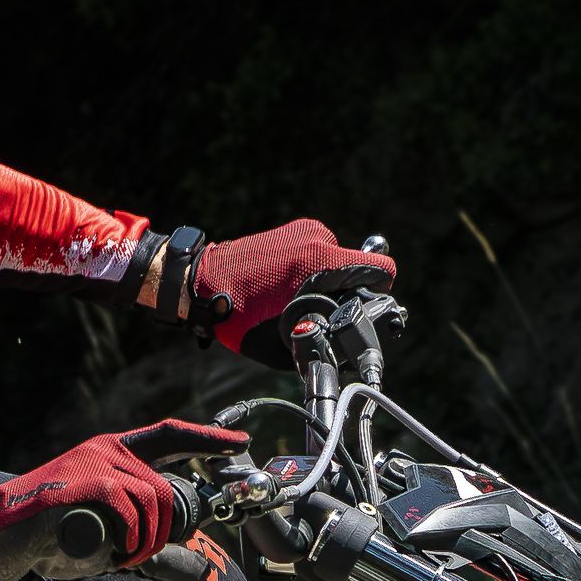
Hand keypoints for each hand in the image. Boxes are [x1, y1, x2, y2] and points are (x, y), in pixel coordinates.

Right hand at [0, 420, 242, 580]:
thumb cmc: (53, 538)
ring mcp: (95, 462)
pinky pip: (129, 509)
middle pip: (165, 486)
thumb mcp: (109, 538)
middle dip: (167, 529)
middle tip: (143, 555)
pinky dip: (130, 539)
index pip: (169, 435)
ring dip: (146, 540)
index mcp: (113, 453)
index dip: (207, 439)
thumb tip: (200, 570)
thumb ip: (152, 548)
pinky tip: (116, 555)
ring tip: (125, 558)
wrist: (2, 536)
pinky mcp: (86, 481)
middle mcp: (107, 450)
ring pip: (152, 499)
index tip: (239, 443)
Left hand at [179, 220, 394, 358]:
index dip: (378, 294)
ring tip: (298, 301)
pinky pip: (319, 255)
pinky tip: (289, 287)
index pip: (380, 271)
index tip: (366, 309)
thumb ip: (319, 340)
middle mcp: (317, 239)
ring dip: (328, 283)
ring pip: (337, 263)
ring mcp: (305, 231)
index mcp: (318, 262)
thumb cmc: (237, 315)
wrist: (201, 283)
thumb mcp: (281, 342)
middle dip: (347, 293)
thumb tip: (343, 349)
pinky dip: (313, 272)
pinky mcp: (294, 231)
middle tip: (324, 313)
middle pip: (357, 269)